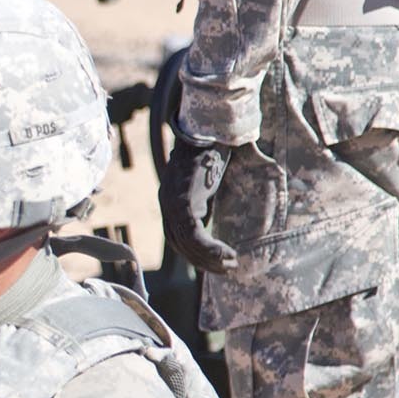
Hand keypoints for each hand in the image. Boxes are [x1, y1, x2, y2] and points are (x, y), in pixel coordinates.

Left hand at [158, 139, 239, 273]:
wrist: (212, 128)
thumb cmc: (216, 150)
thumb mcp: (213, 182)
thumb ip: (213, 200)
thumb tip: (229, 214)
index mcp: (171, 200)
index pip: (178, 237)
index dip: (196, 254)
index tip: (216, 263)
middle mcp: (167, 203)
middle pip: (180, 245)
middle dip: (204, 261)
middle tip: (227, 269)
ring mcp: (171, 203)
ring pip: (187, 244)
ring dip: (210, 259)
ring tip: (231, 264)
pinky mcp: (182, 202)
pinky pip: (195, 235)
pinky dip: (212, 249)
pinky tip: (228, 254)